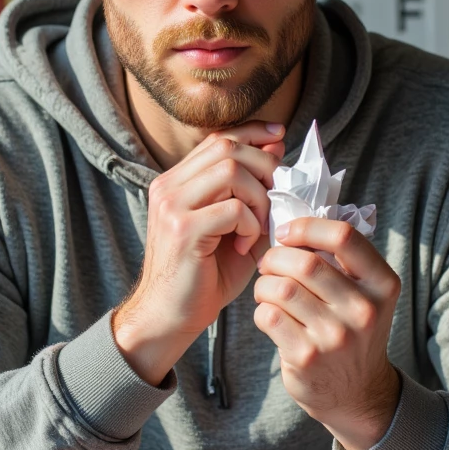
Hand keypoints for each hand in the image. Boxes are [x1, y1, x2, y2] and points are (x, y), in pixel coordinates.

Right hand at [113, 122, 286, 384]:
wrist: (170, 317)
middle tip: (276, 200)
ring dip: (259, 198)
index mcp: (176, 181)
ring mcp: (171, 205)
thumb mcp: (234, 227)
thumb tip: (277, 149)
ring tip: (258, 228)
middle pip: (227, 147)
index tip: (280, 138)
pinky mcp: (182, 228)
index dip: (253, 132)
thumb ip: (252, 191)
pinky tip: (244, 247)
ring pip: (231, 170)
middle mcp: (168, 186)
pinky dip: (249, 225)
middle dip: (264, 168)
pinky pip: (232, 208)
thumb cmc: (204, 277)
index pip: (219, 138)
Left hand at [253, 217, 401, 449]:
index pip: (344, 236)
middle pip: (306, 262)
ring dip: (264, 284)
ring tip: (267, 289)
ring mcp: (335, 336)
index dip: (307, 227)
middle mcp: (364, 309)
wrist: (357, 393)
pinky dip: (261, 310)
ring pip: (282, 288)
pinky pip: (268, 316)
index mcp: (382, 284)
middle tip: (269, 264)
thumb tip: (295, 222)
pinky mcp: (307, 357)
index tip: (287, 232)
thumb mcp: (367, 294)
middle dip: (276, 257)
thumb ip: (343, 260)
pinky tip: (270, 315)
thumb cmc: (353, 331)